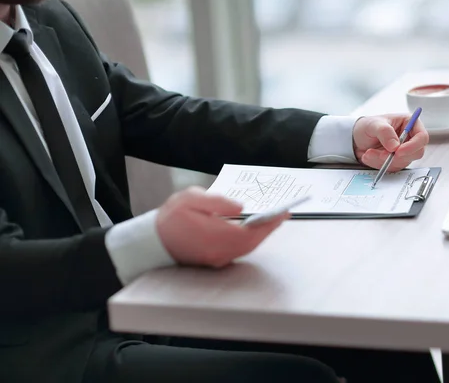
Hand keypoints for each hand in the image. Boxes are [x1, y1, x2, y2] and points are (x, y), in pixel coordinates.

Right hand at [156, 187, 287, 267]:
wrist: (152, 242)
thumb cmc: (170, 218)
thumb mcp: (190, 199)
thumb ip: (217, 201)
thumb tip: (241, 207)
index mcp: (214, 236)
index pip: (251, 232)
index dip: (270, 223)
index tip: (284, 212)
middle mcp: (219, 252)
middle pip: (253, 242)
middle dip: (270, 228)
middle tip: (284, 214)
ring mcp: (218, 259)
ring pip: (248, 248)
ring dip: (262, 234)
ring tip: (273, 218)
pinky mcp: (215, 260)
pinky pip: (240, 250)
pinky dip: (251, 239)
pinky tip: (255, 228)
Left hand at [353, 114, 428, 170]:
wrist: (356, 139)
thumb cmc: (367, 126)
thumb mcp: (373, 124)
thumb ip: (385, 132)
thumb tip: (395, 146)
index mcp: (409, 123)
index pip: (422, 137)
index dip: (413, 146)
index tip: (399, 151)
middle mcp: (409, 138)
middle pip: (416, 153)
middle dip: (397, 156)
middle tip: (381, 155)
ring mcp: (404, 151)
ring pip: (402, 162)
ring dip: (384, 160)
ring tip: (368, 152)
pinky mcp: (396, 161)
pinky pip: (392, 167)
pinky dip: (380, 164)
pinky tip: (369, 156)